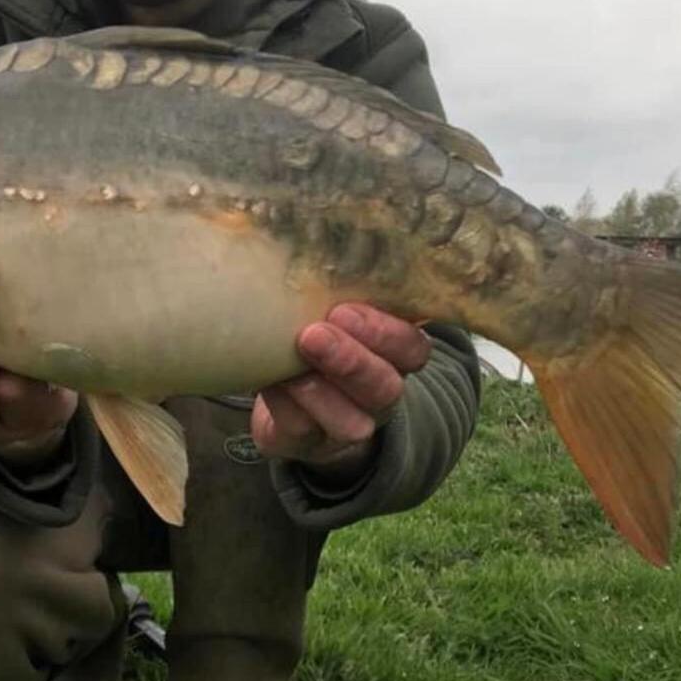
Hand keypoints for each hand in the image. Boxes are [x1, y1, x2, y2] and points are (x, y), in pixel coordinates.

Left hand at [252, 304, 430, 484]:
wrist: (287, 399)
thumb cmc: (316, 339)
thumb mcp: (333, 312)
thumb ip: (333, 290)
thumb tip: (306, 235)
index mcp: (394, 356)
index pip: (413, 348)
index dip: (386, 333)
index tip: (344, 310)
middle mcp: (379, 395)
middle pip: (385, 388)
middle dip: (351, 362)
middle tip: (313, 334)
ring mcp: (347, 426)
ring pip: (349, 421)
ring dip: (318, 391)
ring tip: (290, 364)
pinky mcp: (309, 444)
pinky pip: (302, 431)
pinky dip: (283, 406)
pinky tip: (268, 381)